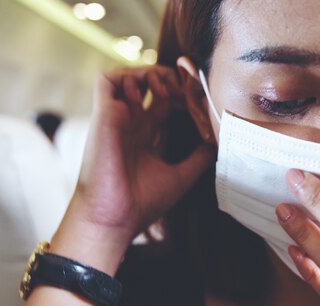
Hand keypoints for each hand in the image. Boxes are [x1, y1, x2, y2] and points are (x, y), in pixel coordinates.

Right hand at [52, 66, 214, 271]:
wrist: (116, 216)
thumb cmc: (142, 202)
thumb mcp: (181, 176)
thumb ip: (198, 158)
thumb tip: (216, 143)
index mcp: (145, 136)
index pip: (164, 102)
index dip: (182, 94)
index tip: (200, 98)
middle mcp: (130, 123)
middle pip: (151, 85)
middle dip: (173, 79)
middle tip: (190, 88)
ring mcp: (116, 117)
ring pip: (129, 76)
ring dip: (152, 74)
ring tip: (170, 88)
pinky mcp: (103, 113)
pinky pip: (107, 79)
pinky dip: (129, 76)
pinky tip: (151, 91)